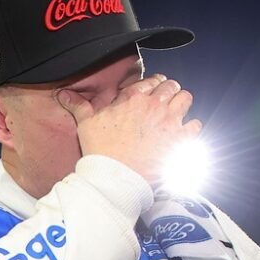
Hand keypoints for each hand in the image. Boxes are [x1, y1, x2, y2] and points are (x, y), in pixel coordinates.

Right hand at [55, 73, 202, 184]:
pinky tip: (183, 134)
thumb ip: (79, 106)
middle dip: (169, 92)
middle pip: (171, 86)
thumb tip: (64, 94)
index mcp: (133, 98)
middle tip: (165, 102)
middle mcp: (154, 106)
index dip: (153, 85)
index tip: (152, 92)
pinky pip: (195, 125)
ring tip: (176, 113)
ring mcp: (169, 122)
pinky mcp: (179, 141)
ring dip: (182, 104)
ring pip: (186, 99)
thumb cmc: (101, 152)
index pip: (151, 80)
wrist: (115, 179)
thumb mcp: (86, 125)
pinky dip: (191, 128)